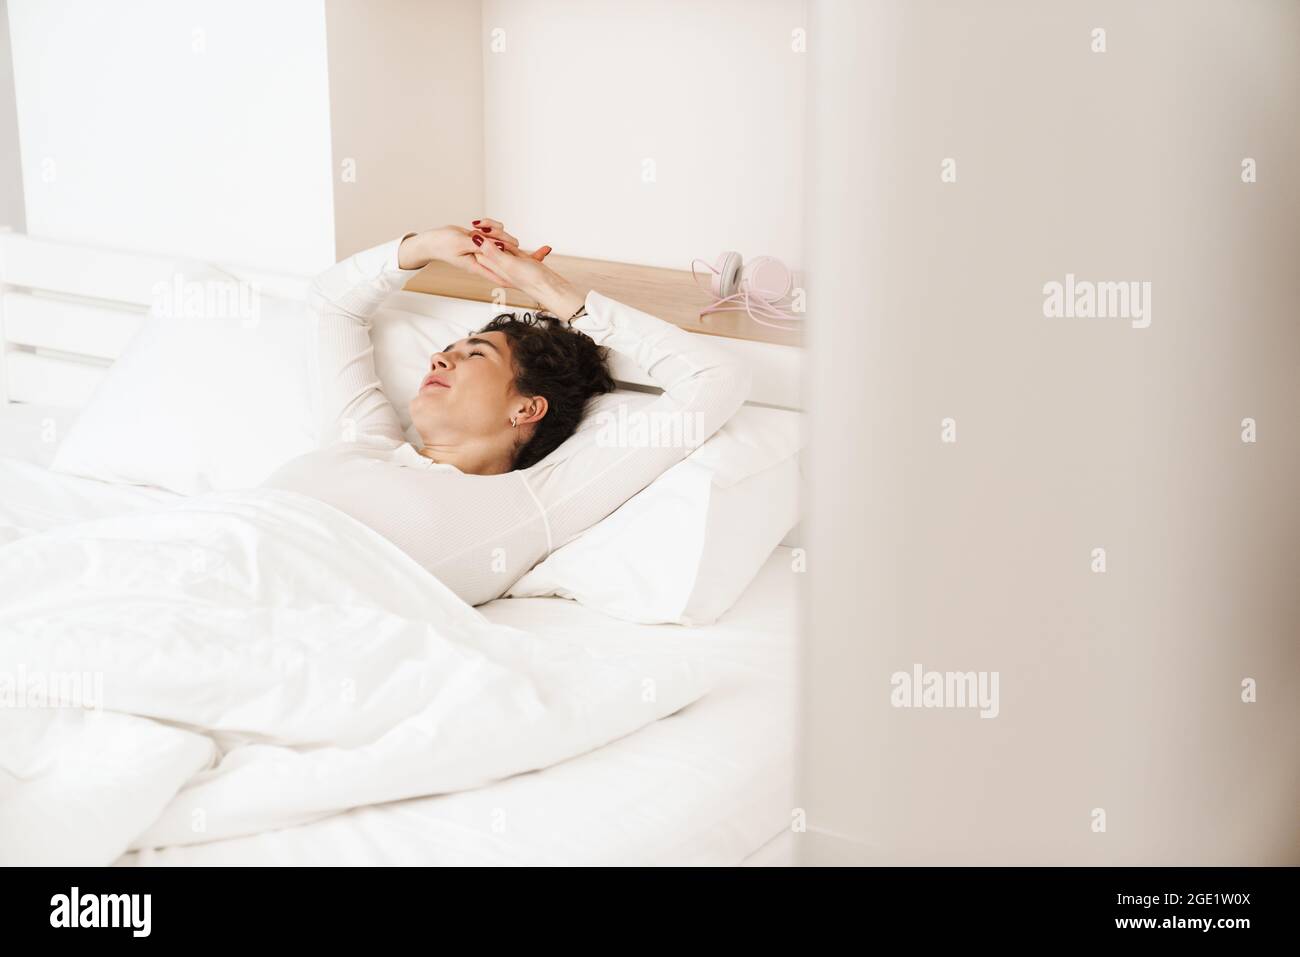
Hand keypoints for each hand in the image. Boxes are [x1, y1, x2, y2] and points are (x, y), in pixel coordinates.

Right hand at [399, 218, 549, 285]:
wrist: (431, 241)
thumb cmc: (442, 244)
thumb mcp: (462, 243)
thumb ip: (480, 244)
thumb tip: (497, 244)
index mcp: (482, 266)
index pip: (507, 275)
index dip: (527, 278)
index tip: (546, 283)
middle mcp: (487, 261)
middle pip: (512, 260)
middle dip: (527, 256)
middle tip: (546, 250)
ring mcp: (486, 252)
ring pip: (504, 243)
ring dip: (499, 232)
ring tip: (482, 227)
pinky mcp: (484, 243)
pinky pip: (496, 235)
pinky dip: (492, 227)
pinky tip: (480, 223)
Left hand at [471, 230, 583, 318]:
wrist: (551, 288)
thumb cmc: (531, 280)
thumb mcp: (509, 264)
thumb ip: (492, 252)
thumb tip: (475, 239)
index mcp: (493, 270)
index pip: (479, 251)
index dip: (479, 238)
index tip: (478, 228)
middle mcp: (500, 267)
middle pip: (489, 246)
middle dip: (491, 234)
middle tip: (492, 226)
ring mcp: (511, 263)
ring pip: (502, 244)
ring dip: (504, 236)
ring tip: (507, 232)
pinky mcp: (521, 260)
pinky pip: (515, 247)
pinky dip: (519, 243)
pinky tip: (520, 238)